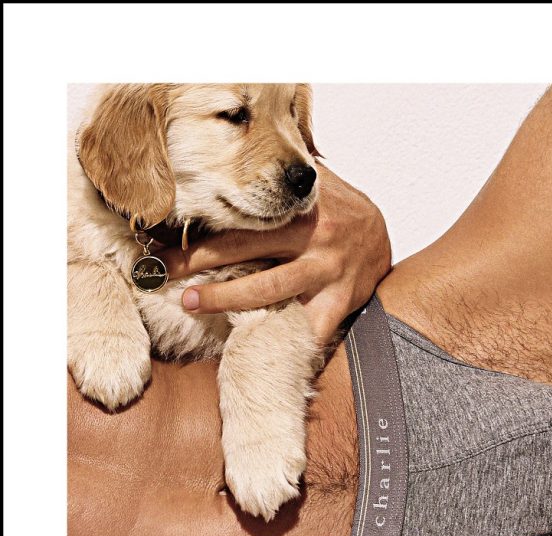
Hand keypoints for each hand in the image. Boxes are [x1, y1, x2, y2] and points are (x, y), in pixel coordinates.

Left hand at [163, 164, 391, 346]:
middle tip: (159, 270)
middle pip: (245, 248)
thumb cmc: (339, 208)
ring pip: (268, 289)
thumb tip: (241, 159)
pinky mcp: (341, 302)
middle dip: (197, 259)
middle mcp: (311, 237)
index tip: (162, 234)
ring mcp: (327, 272)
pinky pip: (309, 328)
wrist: (385, 237)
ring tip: (190, 302)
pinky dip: (284, 341)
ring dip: (225, 298)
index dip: (202, 225)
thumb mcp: (310, 183)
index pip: (241, 215)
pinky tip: (253, 352)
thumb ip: (276, 178)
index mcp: (299, 207)